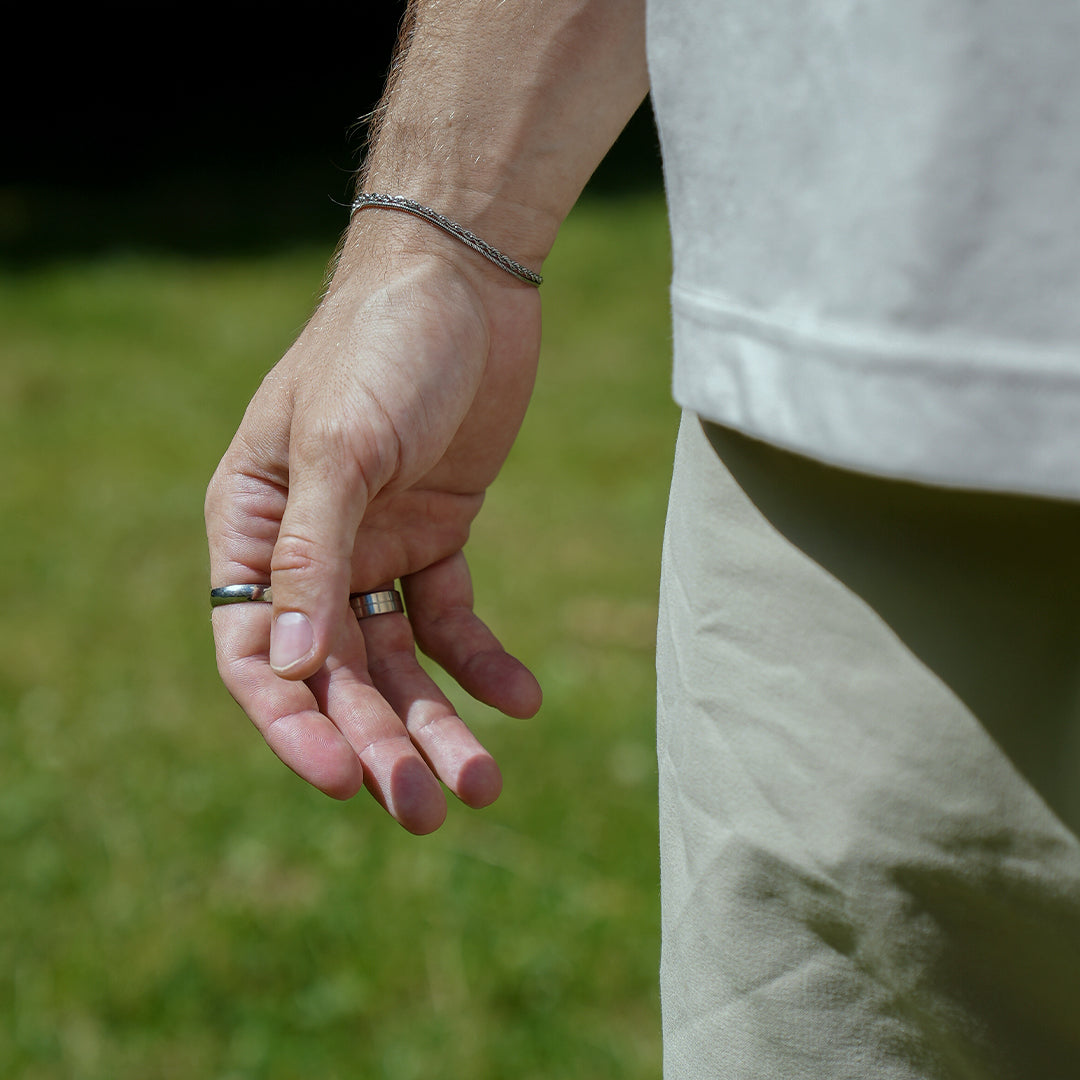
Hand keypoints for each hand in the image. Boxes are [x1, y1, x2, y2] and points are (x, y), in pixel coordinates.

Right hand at [205, 219, 542, 832]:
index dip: (294, 724)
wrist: (465, 281)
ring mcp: (375, 548)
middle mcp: (309, 551)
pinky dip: (484, 661)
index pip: (258, 653)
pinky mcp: (437, 536)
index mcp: (254, 529)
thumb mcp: (343, 445)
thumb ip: (315, 555)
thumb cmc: (382, 346)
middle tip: (424, 809)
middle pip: (338, 674)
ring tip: (482, 785)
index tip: (345, 777)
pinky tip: (523, 701)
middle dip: (378, 742)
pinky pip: (453, 617)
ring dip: (435, 722)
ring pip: (399, 661)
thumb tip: (293, 670)